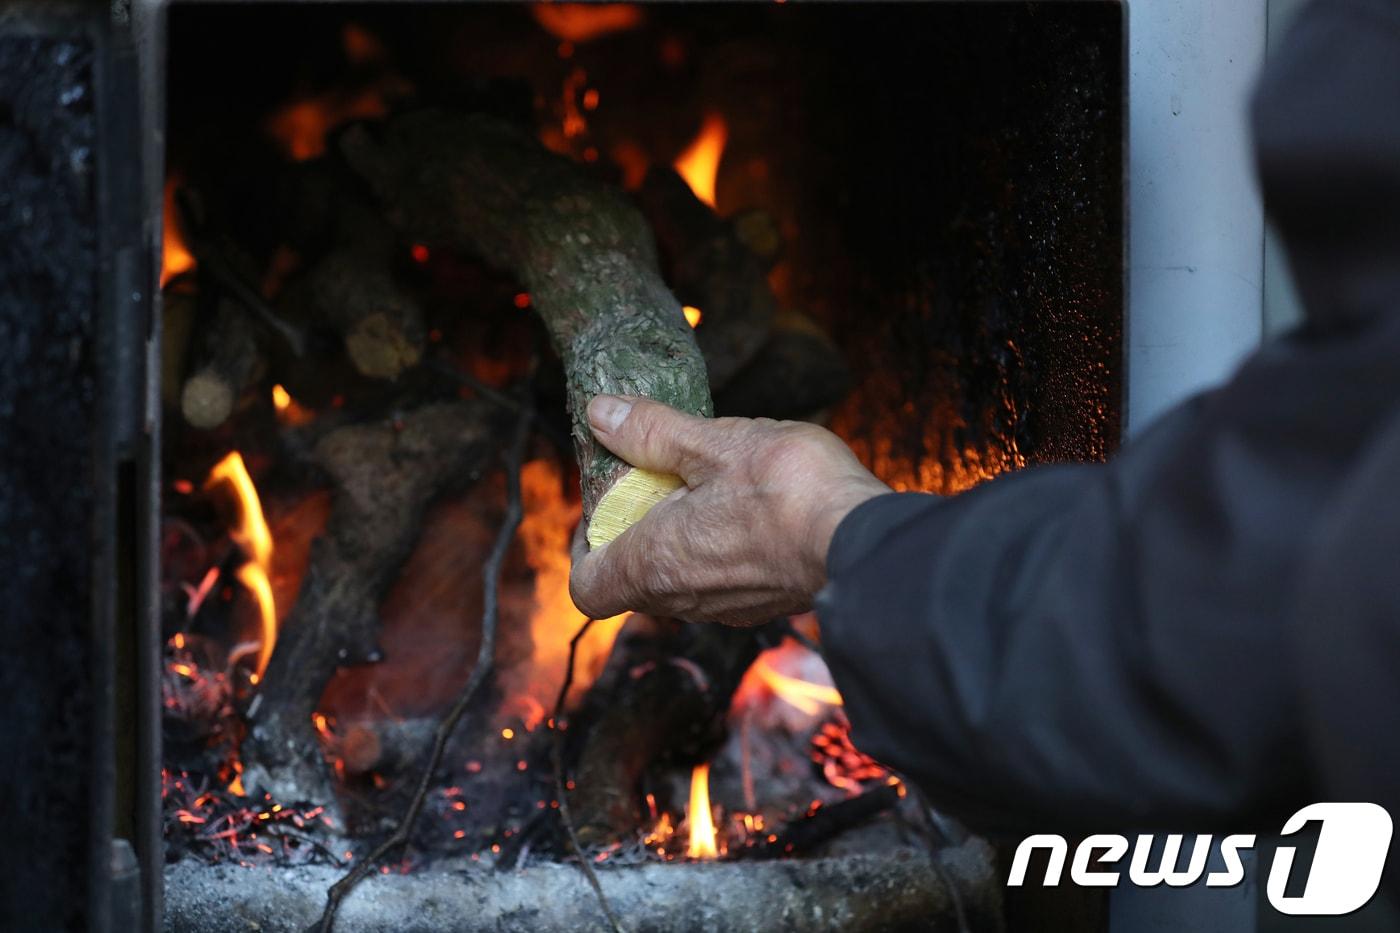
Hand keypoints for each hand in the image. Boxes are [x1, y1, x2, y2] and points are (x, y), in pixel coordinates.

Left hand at [569, 396, 889, 624]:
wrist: (865, 538)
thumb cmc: (788, 489)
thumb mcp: (714, 442)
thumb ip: (652, 432)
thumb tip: (601, 415)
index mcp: (655, 564)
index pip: (588, 586)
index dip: (583, 547)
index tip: (603, 507)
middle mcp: (684, 598)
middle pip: (632, 580)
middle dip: (635, 531)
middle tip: (660, 480)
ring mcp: (727, 608)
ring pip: (678, 582)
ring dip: (679, 540)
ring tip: (710, 487)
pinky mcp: (764, 604)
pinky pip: (720, 583)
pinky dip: (718, 551)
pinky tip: (750, 509)